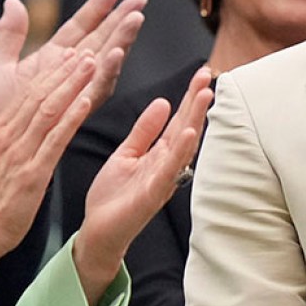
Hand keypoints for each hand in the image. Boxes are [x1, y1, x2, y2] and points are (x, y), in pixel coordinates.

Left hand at [0, 0, 145, 148]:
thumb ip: (10, 36)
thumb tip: (12, 3)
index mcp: (52, 61)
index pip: (80, 29)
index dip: (97, 9)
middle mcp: (68, 76)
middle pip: (101, 42)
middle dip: (120, 21)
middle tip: (140, 1)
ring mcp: (73, 94)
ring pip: (104, 64)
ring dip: (120, 42)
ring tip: (134, 21)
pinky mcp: (72, 112)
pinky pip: (93, 92)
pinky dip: (105, 73)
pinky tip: (114, 56)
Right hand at [0, 50, 97, 269]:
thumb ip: (11, 132)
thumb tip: (26, 116)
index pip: (27, 92)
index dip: (50, 71)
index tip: (69, 54)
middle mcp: (8, 135)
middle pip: (39, 93)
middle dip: (64, 70)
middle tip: (85, 51)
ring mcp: (19, 152)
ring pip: (49, 109)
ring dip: (72, 84)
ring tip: (90, 64)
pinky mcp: (32, 172)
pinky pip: (55, 139)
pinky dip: (71, 116)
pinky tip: (87, 100)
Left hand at [73, 68, 213, 305]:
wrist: (97, 232)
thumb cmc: (113, 197)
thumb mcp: (127, 154)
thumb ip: (144, 131)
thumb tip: (163, 101)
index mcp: (159, 154)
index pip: (178, 120)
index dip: (189, 97)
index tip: (201, 73)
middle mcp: (166, 166)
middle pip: (185, 128)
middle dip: (197, 102)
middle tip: (208, 74)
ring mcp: (161, 181)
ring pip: (182, 147)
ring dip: (194, 120)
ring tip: (204, 95)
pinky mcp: (151, 195)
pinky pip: (168, 171)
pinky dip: (179, 152)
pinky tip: (187, 134)